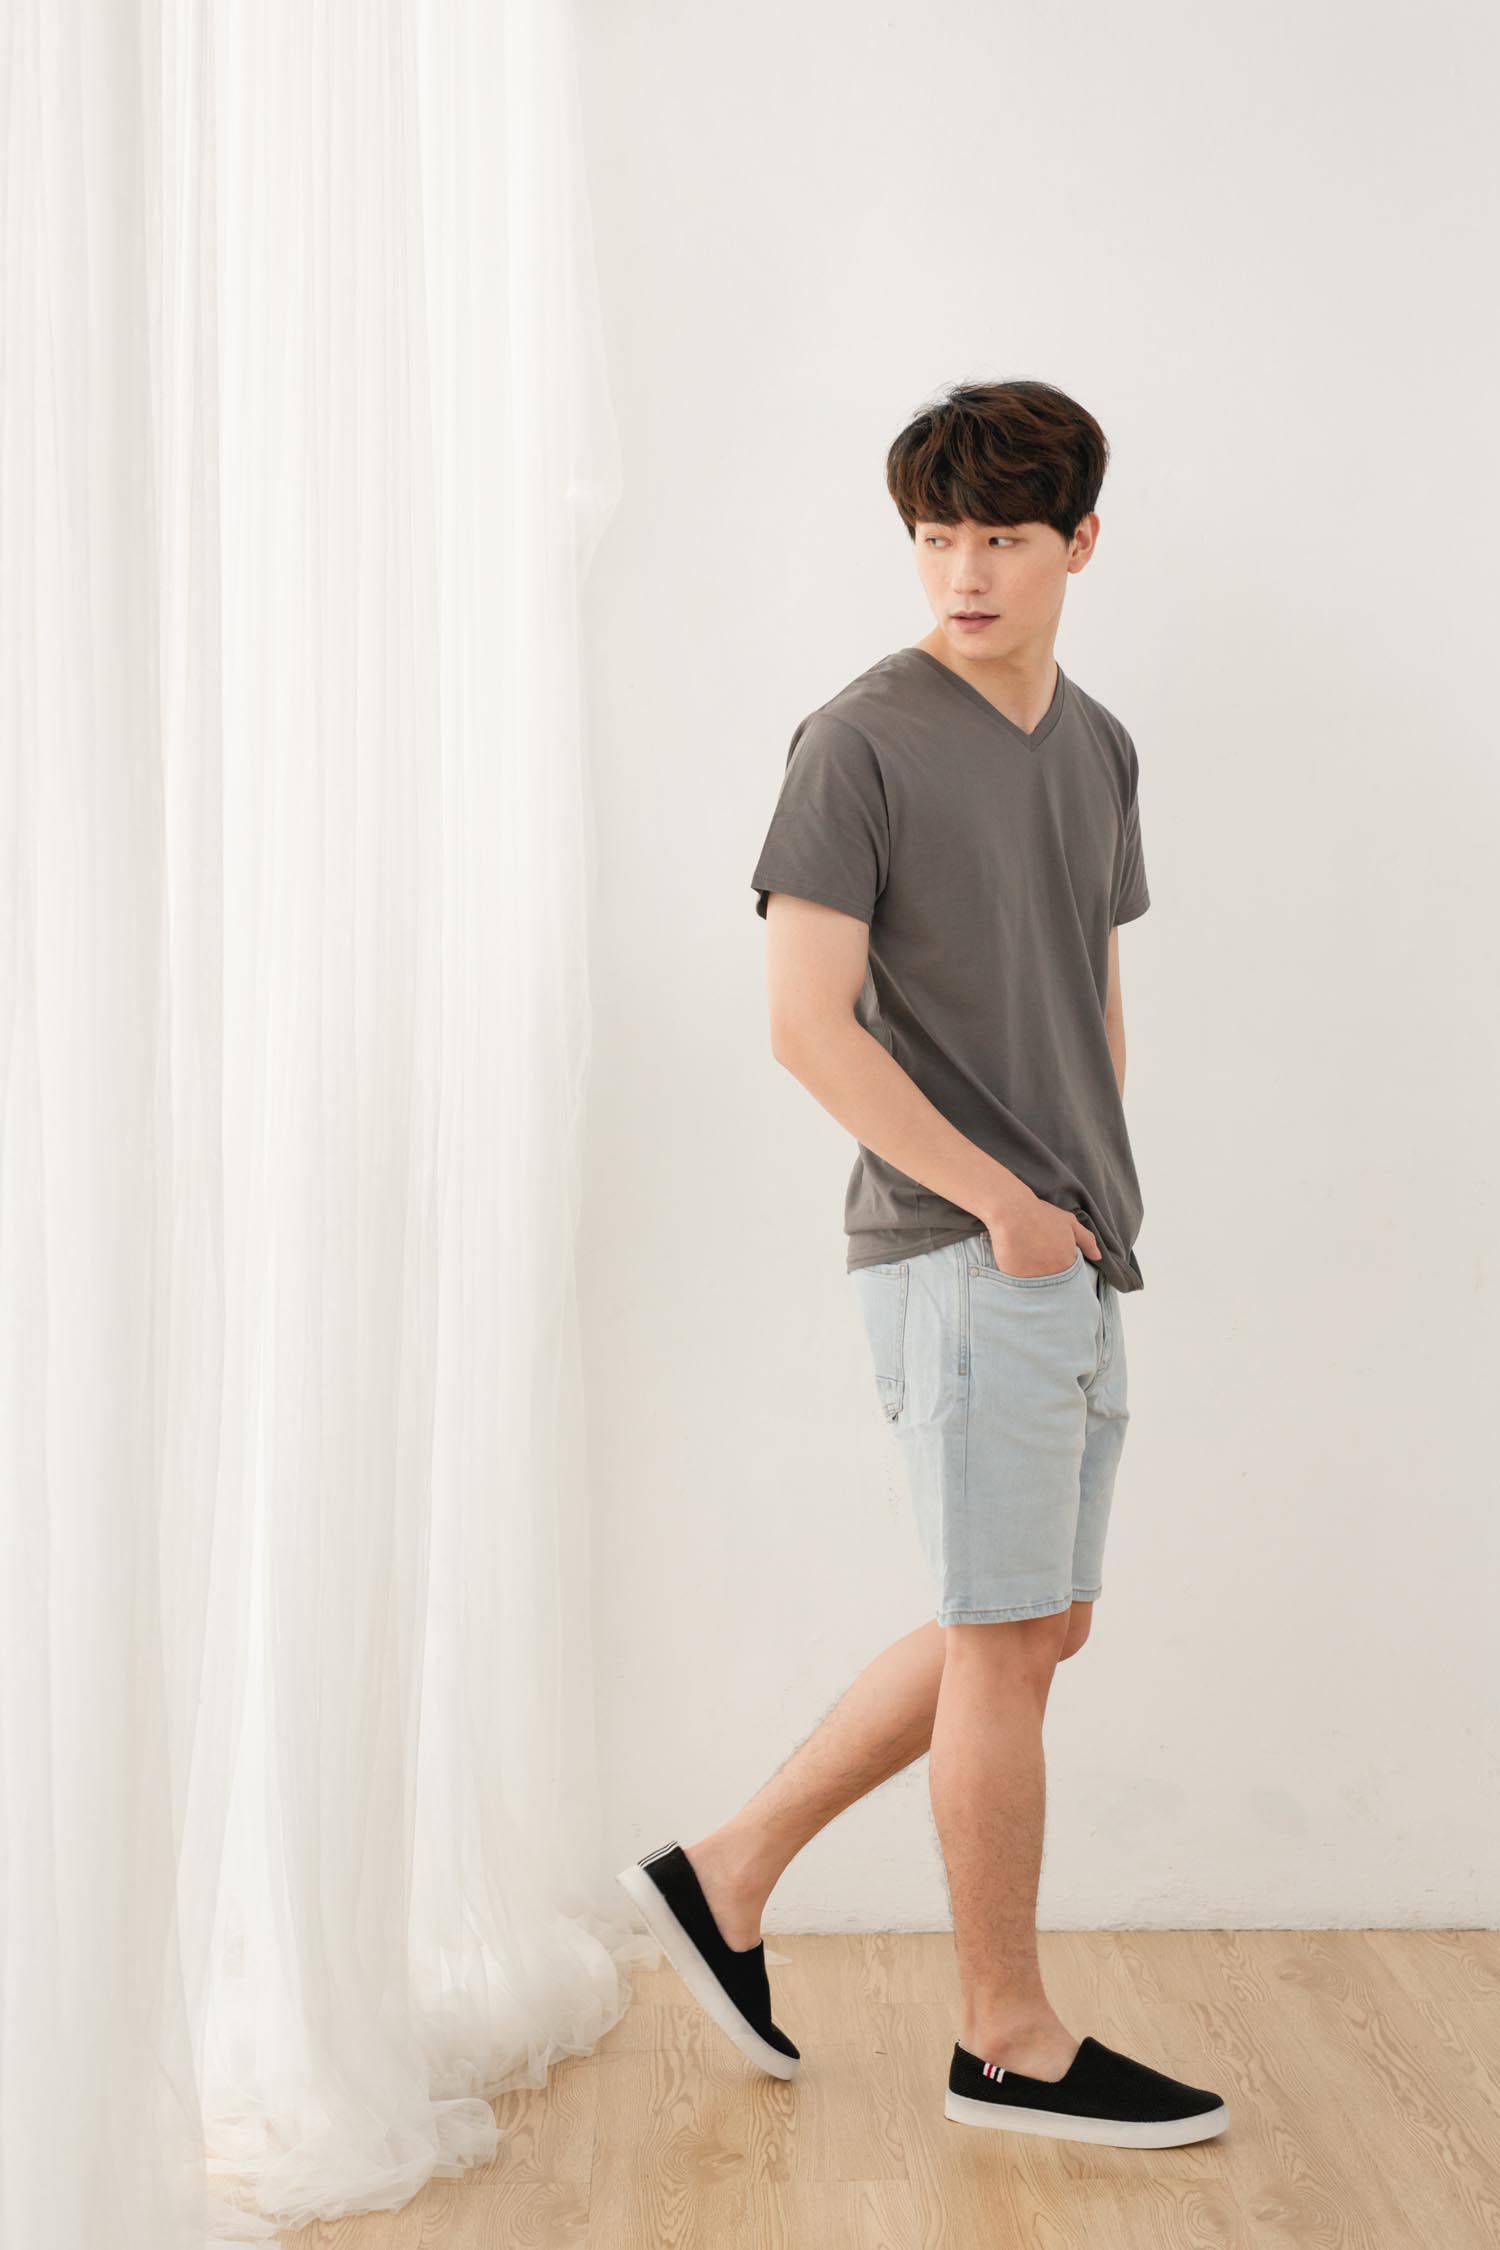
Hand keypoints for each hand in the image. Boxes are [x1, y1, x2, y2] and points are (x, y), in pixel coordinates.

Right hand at [982, 1196, 1100, 1278]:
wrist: (1012, 1213)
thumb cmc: (1041, 1215)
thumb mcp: (1069, 1223)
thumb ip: (1087, 1240)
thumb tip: (1097, 1256)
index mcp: (1067, 1263)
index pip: (1071, 1280)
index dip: (1063, 1274)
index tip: (1055, 1266)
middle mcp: (1052, 1274)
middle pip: (1054, 1287)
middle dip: (1049, 1279)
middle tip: (1040, 1265)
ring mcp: (1033, 1279)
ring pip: (1037, 1289)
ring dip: (1035, 1282)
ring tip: (1028, 1266)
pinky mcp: (1015, 1280)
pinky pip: (1019, 1288)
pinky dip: (1019, 1282)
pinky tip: (1016, 1268)